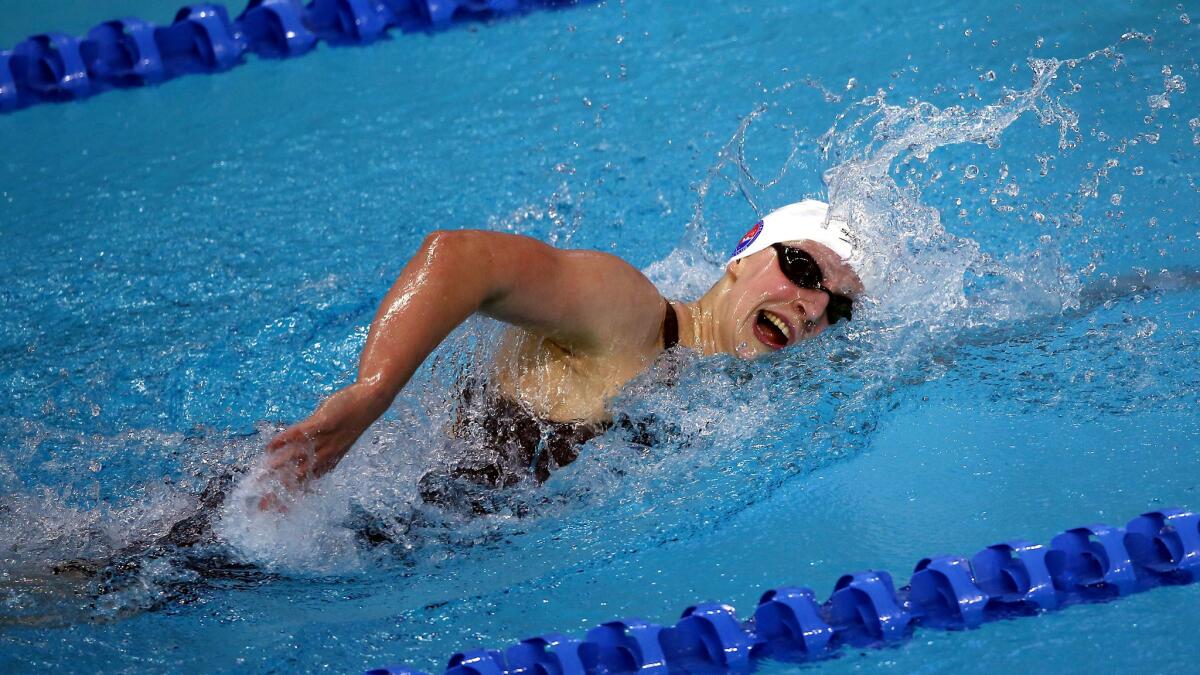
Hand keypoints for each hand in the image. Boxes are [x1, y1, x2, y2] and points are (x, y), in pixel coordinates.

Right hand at [259, 382, 388, 508]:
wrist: (370, 402)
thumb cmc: (350, 422)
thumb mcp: (335, 443)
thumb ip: (318, 454)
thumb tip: (297, 461)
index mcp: (328, 462)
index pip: (306, 486)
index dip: (290, 500)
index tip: (274, 513)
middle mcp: (326, 455)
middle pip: (299, 478)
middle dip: (279, 492)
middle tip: (262, 505)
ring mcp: (325, 439)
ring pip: (298, 457)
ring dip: (278, 467)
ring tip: (261, 476)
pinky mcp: (324, 422)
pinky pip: (301, 433)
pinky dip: (284, 440)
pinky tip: (270, 446)